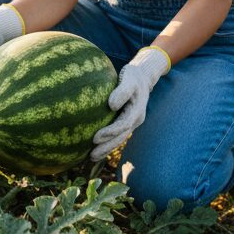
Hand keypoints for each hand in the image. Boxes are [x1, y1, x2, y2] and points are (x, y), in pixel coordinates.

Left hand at [90, 46, 170, 160]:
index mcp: (137, 111)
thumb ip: (122, 90)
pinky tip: (94, 147)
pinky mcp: (126, 121)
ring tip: (91, 157)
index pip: (122, 125)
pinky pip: (117, 134)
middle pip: (121, 137)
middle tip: (91, 156)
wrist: (143, 77)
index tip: (95, 138)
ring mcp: (132, 121)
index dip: (110, 133)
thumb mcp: (129, 79)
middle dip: (106, 147)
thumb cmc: (133, 76)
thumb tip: (111, 105)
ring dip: (106, 148)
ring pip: (119, 138)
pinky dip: (107, 142)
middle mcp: (135, 119)